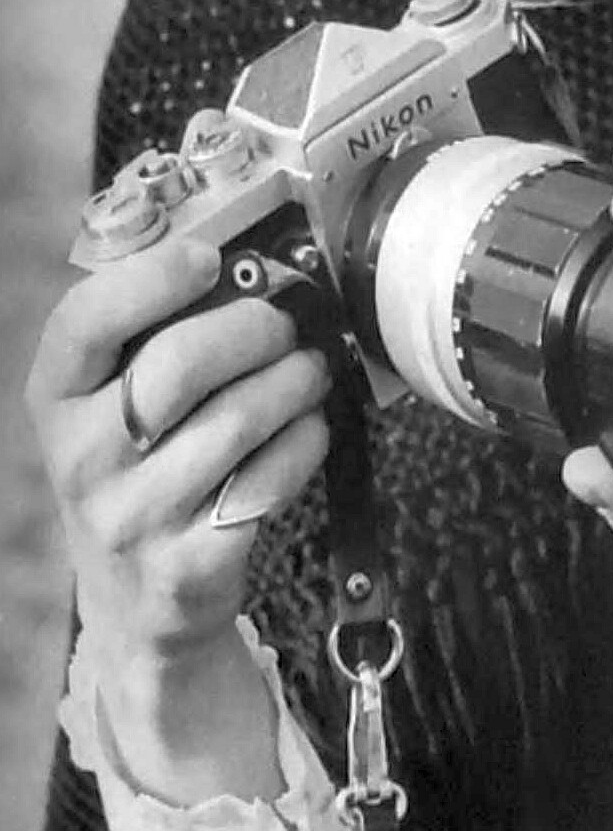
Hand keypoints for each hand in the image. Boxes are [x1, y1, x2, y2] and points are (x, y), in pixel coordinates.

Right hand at [25, 235, 330, 667]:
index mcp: (55, 399)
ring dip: (294, 381)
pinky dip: (304, 442)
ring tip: (309, 370)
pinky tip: (306, 429)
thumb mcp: (112, 402)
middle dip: (254, 328)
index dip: (152, 278)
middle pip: (178, 365)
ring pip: (236, 420)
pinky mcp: (188, 567)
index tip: (210, 258)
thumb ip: (154, 333)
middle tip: (286, 324)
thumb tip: (241, 259)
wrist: (138, 604)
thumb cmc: (140, 468)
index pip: (84, 322)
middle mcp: (80, 461)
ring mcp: (131, 520)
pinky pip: (269, 480)